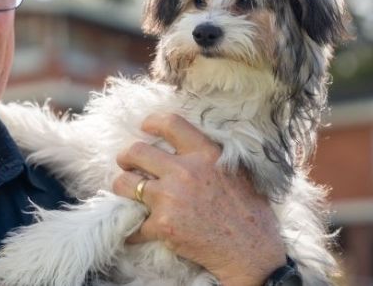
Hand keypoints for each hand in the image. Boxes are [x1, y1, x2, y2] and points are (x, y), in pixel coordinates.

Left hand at [112, 113, 285, 285]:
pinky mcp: (163, 225)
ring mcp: (170, 198)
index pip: (170, 123)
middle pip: (136, 151)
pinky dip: (132, 229)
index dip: (152, 122)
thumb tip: (187, 144)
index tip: (145, 128)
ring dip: (122, 188)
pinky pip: (134, 224)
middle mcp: (184, 171)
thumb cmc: (248, 210)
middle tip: (126, 163)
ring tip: (128, 192)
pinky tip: (135, 230)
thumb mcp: (236, 170)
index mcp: (204, 153)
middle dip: (126, 156)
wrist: (250, 250)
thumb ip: (210, 155)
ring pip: (124, 183)